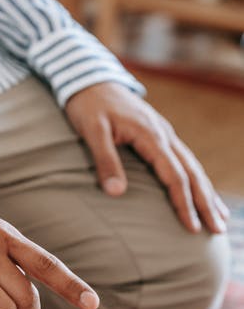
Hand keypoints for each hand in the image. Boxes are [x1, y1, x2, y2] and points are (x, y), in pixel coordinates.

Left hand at [65, 82, 228, 233]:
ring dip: (206, 192)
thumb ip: (105, 161)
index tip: (191, 227)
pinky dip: (196, 178)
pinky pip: (184, 159)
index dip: (183, 203)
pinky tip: (201, 192)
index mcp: (151, 135)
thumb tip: (116, 193)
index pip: (174, 176)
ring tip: (219, 217)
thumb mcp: (92, 131)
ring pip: (193, 166)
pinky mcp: (159, 134)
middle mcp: (164, 134)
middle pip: (192, 173)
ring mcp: (164, 133)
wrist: (89, 79)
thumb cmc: (88, 106)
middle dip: (206, 203)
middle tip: (218, 230)